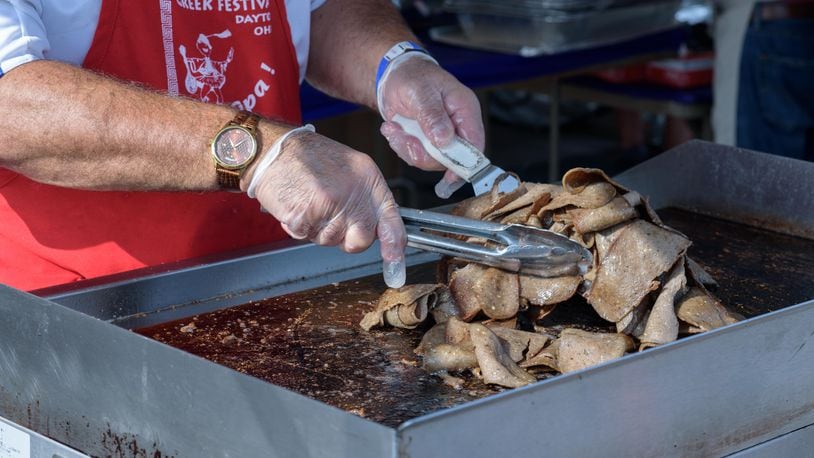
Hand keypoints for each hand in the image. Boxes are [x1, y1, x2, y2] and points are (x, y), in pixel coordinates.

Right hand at [249, 131, 406, 286]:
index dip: (394, 242)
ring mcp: (330, 204)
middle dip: (346, 239)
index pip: (390, 216)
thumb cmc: (307, 158)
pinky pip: (305, 236)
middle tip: (329, 219)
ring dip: (317, 230)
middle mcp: (353, 191)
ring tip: (308, 202)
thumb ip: (364, 198)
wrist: (274, 150)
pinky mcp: (307, 214)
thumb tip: (377, 229)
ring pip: (330, 240)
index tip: (395, 260)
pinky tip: (295, 204)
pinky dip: (297, 226)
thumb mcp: (348, 168)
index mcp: (367, 178)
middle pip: (361, 239)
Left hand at [378, 56, 484, 194]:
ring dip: (408, 149)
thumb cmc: (413, 76)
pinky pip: (416, 156)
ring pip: (430, 160)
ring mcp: (441, 136)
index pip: (474, 144)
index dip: (466, 164)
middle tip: (404, 138)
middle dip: (423, 153)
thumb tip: (445, 140)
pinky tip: (394, 130)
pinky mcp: (426, 142)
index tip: (451, 177)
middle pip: (450, 158)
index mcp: (465, 110)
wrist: (393, 77)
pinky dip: (402, 146)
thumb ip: (433, 116)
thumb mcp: (421, 92)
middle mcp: (456, 127)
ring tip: (394, 129)